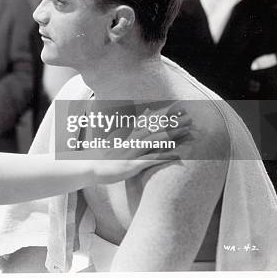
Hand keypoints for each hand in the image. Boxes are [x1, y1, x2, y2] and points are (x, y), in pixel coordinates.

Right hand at [70, 110, 191, 184]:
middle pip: (156, 129)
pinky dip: (165, 156)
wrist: (87, 167)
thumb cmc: (100, 158)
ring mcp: (133, 152)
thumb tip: (128, 129)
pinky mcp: (133, 165)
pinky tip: (177, 155)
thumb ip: (123, 134)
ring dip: (173, 135)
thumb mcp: (112, 143)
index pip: (149, 123)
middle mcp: (132, 142)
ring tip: (188, 131)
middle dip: (173, 123)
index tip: (176, 110)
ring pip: (156, 141)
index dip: (163, 116)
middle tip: (189, 117)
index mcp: (128, 137)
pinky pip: (151, 160)